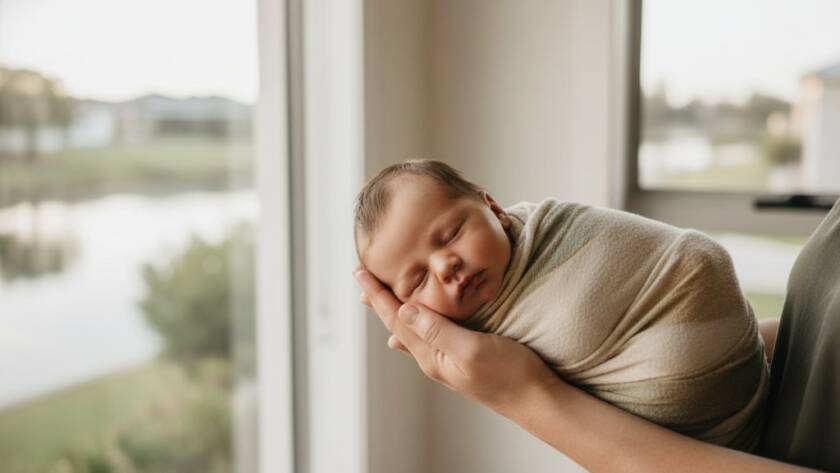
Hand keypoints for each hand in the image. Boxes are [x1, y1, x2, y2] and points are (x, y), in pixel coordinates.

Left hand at [354, 268, 562, 414]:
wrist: (537, 401)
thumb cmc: (510, 375)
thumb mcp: (472, 350)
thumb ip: (438, 330)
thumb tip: (404, 309)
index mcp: (432, 354)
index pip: (395, 318)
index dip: (377, 294)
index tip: (360, 271)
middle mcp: (434, 358)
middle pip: (398, 324)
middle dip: (380, 300)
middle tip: (363, 278)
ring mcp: (447, 359)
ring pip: (412, 329)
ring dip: (395, 309)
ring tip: (381, 297)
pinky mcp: (463, 357)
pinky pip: (429, 335)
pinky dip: (416, 320)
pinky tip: (412, 325)